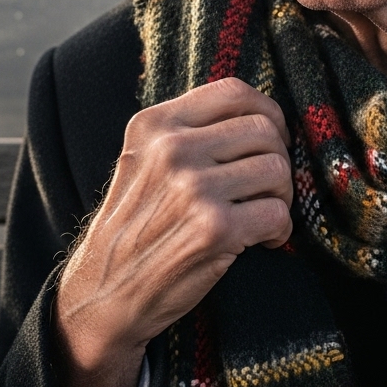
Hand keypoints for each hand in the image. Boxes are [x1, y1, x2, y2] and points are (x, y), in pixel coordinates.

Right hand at [53, 77, 293, 386]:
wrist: (104, 294)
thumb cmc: (135, 228)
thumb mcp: (144, 161)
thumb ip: (188, 131)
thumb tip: (259, 112)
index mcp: (155, 125)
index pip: (234, 91)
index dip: (267, 112)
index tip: (271, 139)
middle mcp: (172, 149)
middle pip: (264, 130)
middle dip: (278, 159)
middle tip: (267, 187)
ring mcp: (193, 188)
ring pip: (277, 169)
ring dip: (282, 196)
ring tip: (262, 214)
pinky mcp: (214, 228)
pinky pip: (277, 213)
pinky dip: (280, 229)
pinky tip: (263, 240)